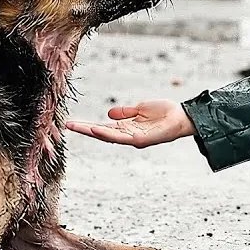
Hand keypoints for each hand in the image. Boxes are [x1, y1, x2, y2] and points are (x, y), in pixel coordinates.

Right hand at [65, 99, 195, 147]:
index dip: (87, 125)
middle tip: (66, 126)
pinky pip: (121, 137)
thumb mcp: (140, 109)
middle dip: (84, 130)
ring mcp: (133, 138)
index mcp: (126, 128)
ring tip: (77, 127)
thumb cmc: (164, 113)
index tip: (72, 123)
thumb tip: (108, 113)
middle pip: (102, 133)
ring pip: (108, 136)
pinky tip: (97, 128)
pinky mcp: (141, 140)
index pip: (103, 127)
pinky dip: (108, 133)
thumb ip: (125, 112)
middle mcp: (127, 135)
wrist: (182, 117)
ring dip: (92, 131)